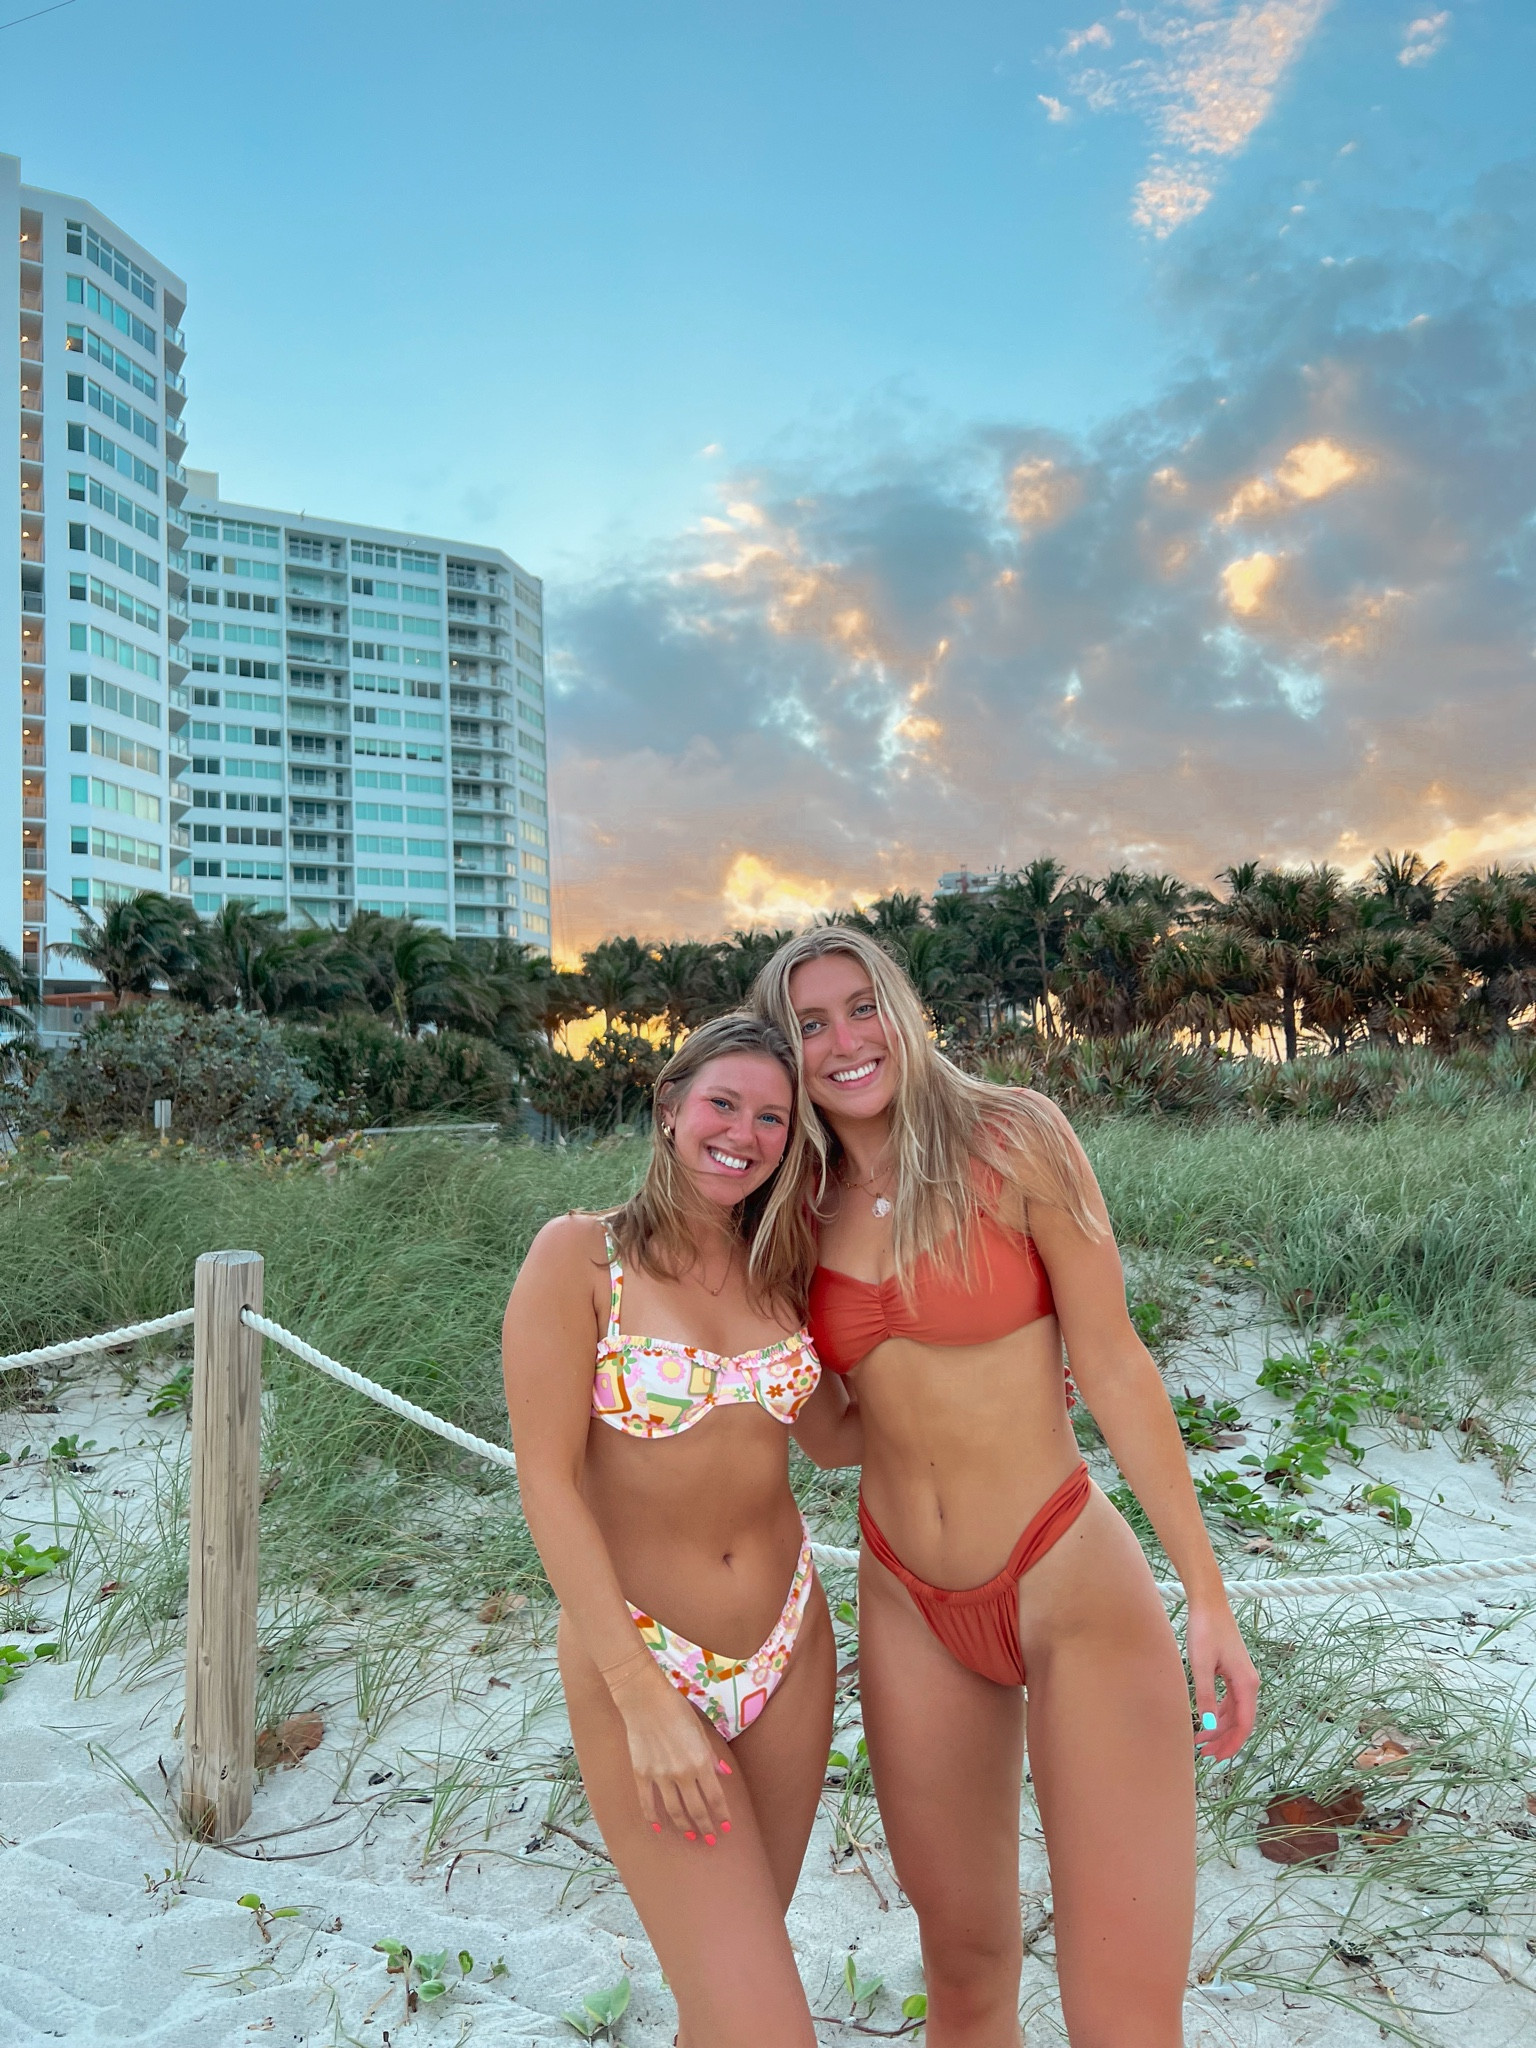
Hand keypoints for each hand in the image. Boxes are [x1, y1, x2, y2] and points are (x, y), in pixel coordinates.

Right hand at [610, 1662, 731, 1842]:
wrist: (644, 1698)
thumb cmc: (676, 1708)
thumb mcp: (701, 1729)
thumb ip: (711, 1755)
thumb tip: (724, 1775)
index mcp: (700, 1761)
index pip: (715, 1797)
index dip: (722, 1815)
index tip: (727, 1827)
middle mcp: (682, 1773)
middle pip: (697, 1809)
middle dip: (706, 1827)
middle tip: (711, 1839)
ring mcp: (660, 1776)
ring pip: (675, 1810)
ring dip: (685, 1826)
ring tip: (691, 1836)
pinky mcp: (641, 1774)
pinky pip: (647, 1803)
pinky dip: (653, 1817)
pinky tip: (659, 1827)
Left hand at [1184, 1598, 1259, 1760]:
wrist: (1209, 1603)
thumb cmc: (1205, 1629)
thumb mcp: (1201, 1663)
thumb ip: (1204, 1695)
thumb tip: (1208, 1726)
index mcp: (1246, 1683)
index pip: (1244, 1724)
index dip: (1232, 1744)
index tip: (1216, 1758)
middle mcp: (1249, 1683)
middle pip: (1241, 1722)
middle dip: (1225, 1740)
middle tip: (1204, 1755)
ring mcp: (1242, 1677)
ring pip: (1235, 1713)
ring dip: (1221, 1729)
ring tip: (1202, 1742)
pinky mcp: (1233, 1671)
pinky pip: (1230, 1701)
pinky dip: (1219, 1714)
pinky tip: (1206, 1721)